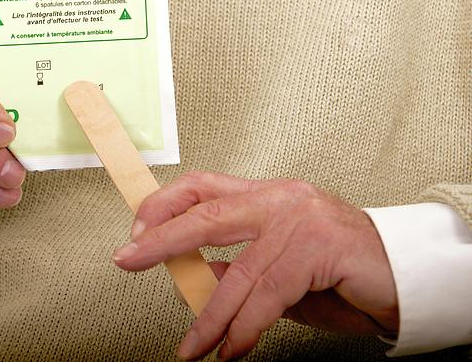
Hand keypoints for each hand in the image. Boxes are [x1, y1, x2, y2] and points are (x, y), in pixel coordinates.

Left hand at [111, 171, 397, 359]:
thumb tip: (193, 279)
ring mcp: (301, 220)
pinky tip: (233, 349)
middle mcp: (280, 199)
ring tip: (191, 347)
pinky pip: (268, 296)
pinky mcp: (320, 248)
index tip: (135, 231)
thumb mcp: (278, 269)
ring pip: (238, 271)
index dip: (164, 205)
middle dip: (161, 239)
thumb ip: (239, 269)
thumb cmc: (339, 272)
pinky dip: (246, 329)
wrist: (405, 277)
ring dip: (209, 317)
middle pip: (206, 214)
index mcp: (266, 195)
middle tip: (127, 261)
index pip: (202, 185)